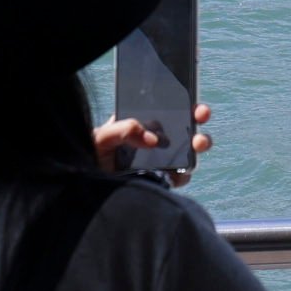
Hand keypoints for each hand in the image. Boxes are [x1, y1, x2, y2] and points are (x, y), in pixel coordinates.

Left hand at [92, 98, 212, 184]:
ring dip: (199, 143)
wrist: (89, 188)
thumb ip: (123, 130)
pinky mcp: (163, 180)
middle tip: (200, 116)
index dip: (185, 102)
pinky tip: (177, 172)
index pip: (167, 108)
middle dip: (198, 119)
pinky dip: (183, 174)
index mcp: (142, 123)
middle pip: (185, 125)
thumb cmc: (92, 156)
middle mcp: (156, 140)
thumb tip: (152, 139)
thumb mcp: (101, 137)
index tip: (194, 102)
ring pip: (189, 150)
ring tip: (197, 144)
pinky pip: (180, 177)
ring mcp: (162, 160)